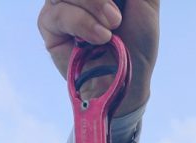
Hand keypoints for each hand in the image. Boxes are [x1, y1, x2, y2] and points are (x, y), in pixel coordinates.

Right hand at [38, 0, 158, 112]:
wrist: (129, 81)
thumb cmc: (137, 44)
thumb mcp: (145, 2)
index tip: (117, 1)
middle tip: (116, 15)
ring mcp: (60, 5)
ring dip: (92, 4)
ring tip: (112, 26)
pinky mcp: (49, 27)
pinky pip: (57, 12)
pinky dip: (81, 22)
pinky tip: (99, 37)